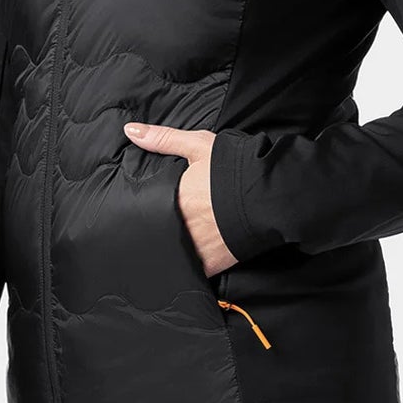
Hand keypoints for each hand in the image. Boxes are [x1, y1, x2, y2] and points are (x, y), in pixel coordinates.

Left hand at [123, 121, 238, 277]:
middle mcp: (180, 226)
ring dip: (173, 251)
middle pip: (159, 234)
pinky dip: (190, 269)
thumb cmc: (235, 168)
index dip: (144, 212)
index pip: (146, 211)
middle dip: (157, 232)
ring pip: (173, 255)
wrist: (270, 194)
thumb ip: (163, 139)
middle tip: (160, 229)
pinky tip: (189, 263)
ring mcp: (195, 248)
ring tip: (176, 245)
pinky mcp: (212, 264)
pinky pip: (192, 272)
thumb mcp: (199, 146)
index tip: (145, 212)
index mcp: (172, 200)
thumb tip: (131, 131)